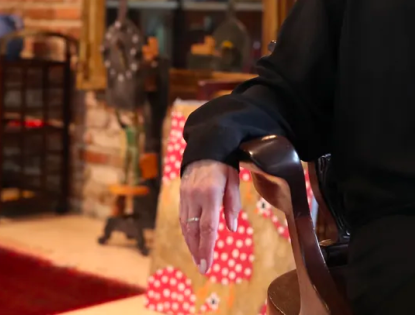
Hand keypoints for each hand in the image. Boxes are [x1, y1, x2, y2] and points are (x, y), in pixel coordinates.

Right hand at [179, 160, 240, 274]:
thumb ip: (232, 205)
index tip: (207, 264)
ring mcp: (185, 196)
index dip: (207, 248)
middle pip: (194, 231)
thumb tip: (231, 229)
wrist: (205, 146)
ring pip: (185, 226)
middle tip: (203, 268)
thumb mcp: (233, 181)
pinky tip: (192, 242)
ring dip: (191, 244)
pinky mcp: (181, 195)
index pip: (208, 227)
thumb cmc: (224, 164)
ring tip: (197, 259)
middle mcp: (194, 197)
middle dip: (197, 251)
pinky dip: (187, 232)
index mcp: (210, 194)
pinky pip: (183, 218)